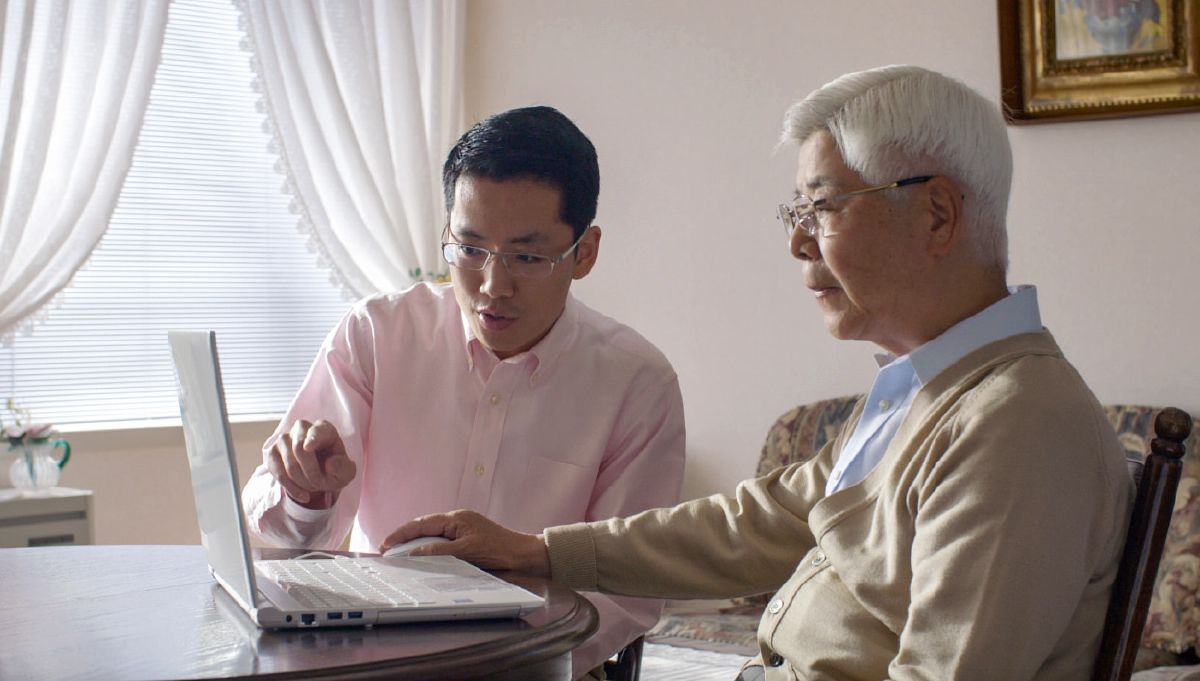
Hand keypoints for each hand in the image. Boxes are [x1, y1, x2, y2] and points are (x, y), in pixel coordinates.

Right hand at [265, 419, 356, 508]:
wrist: (318, 476)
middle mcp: (302, 428)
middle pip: (299, 448)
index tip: (308, 447)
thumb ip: (343, 467)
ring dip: (302, 481)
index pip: (317, 431)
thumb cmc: (333, 469)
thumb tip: (330, 464)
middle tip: (320, 485)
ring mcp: (284, 439)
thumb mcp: (345, 472)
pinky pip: (276, 470)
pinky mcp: (272, 452)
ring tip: (312, 487)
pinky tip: (302, 495)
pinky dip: (290, 487)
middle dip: (310, 472)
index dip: (313, 438)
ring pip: (288, 462)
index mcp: (324, 429)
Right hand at [379, 510, 549, 576]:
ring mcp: (461, 534)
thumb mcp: (466, 551)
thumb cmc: (500, 549)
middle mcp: (456, 523)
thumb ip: (438, 551)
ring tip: (401, 561)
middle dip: (405, 541)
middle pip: (424, 530)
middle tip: (388, 555)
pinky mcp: (466, 545)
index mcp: (456, 518)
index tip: (385, 545)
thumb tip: (412, 553)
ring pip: (432, 540)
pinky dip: (430, 556)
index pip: (421, 524)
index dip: (401, 534)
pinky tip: (423, 565)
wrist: (524, 557)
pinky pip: (442, 549)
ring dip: (417, 549)